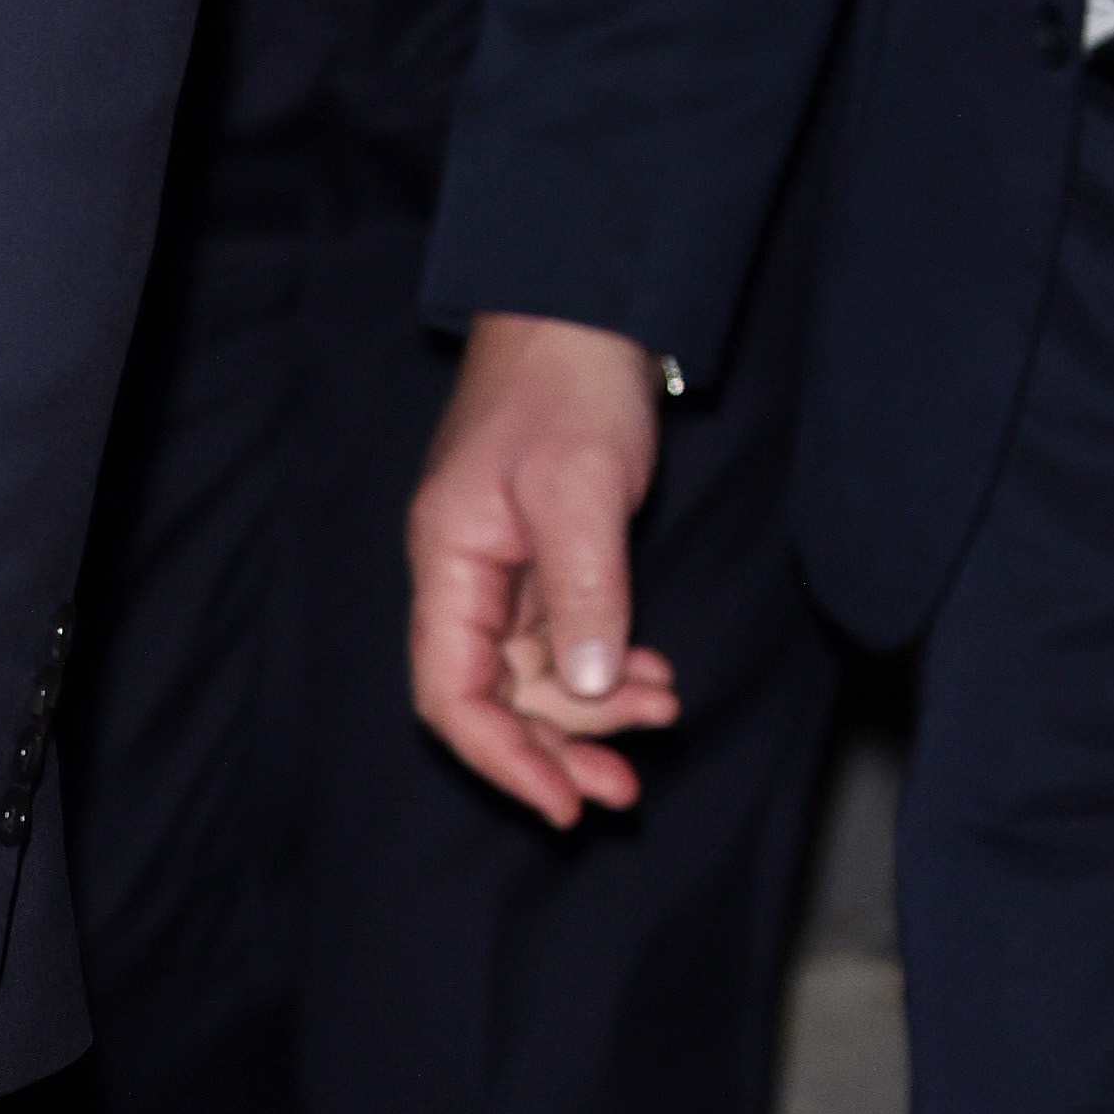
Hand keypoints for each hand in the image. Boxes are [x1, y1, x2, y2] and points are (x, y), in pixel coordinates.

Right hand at [409, 313, 682, 827]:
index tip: (562, 801)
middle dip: (559, 747)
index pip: (450, 693)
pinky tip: (652, 676)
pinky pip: (566, 641)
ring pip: (537, 677)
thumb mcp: (578, 491)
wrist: (586, 313)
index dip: (501, 758)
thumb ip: (583, 595)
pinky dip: (607, 669)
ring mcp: (506, 572)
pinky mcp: (546, 560)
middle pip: (495, 699)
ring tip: (663, 710)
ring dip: (595, 709)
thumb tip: (584, 690)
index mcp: (450, 563)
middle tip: (625, 789)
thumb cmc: (566, 387)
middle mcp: (467, 578)